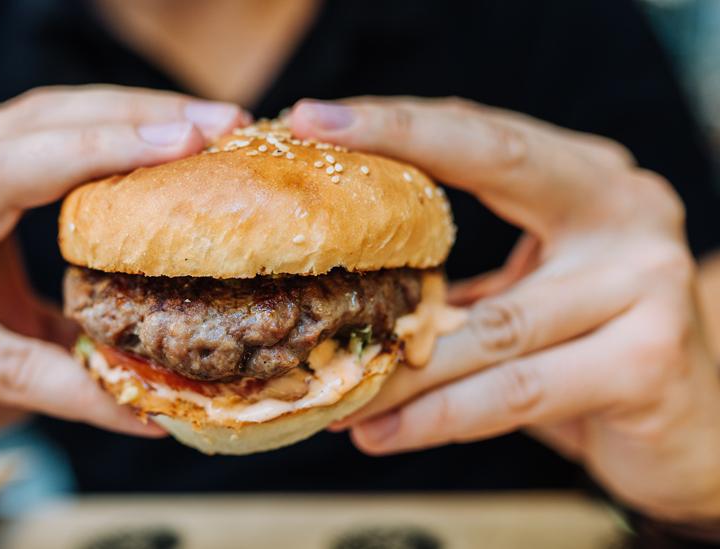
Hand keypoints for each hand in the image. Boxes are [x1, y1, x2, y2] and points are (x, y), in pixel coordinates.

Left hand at [291, 97, 719, 522]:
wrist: (690, 428)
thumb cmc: (588, 350)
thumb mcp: (527, 290)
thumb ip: (458, 271)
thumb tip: (336, 273)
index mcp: (588, 179)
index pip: (482, 133)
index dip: (396, 121)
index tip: (312, 119)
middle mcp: (626, 210)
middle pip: (495, 170)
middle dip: (391, 169)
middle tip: (299, 217)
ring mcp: (645, 282)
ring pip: (491, 318)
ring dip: (397, 360)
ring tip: (328, 385)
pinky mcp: (647, 360)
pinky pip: (516, 390)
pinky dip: (440, 417)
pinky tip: (383, 432)